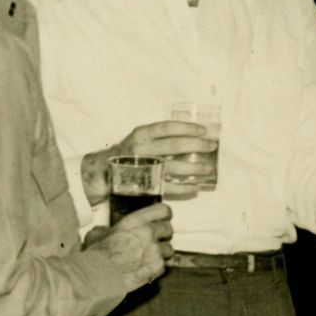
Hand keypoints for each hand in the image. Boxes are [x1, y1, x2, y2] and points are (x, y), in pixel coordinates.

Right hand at [83, 120, 215, 203]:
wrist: (103, 171)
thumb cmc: (130, 152)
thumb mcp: (141, 138)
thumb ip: (161, 136)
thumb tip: (194, 136)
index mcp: (142, 134)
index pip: (168, 127)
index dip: (187, 128)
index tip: (204, 130)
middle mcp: (141, 148)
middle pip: (174, 146)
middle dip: (197, 146)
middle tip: (212, 147)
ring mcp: (142, 167)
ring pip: (173, 167)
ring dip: (194, 168)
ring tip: (208, 169)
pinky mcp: (144, 184)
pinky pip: (168, 187)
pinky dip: (184, 188)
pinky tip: (195, 187)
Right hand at [86, 201, 173, 286]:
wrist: (99, 276)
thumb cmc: (97, 256)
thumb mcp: (96, 235)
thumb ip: (106, 230)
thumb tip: (104, 231)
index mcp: (136, 221)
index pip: (163, 210)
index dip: (164, 216)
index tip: (162, 220)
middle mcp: (148, 233)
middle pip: (168, 229)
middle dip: (162, 235)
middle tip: (153, 241)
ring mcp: (155, 250)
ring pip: (169, 249)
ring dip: (161, 253)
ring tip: (147, 257)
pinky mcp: (157, 266)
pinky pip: (164, 265)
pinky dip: (156, 267)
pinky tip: (144, 268)